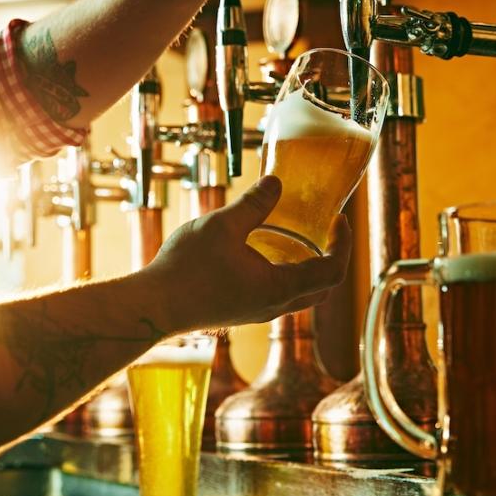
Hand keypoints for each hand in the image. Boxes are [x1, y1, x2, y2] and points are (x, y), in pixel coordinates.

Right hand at [140, 175, 351, 330]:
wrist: (151, 306)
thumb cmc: (186, 269)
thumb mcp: (223, 225)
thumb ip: (253, 204)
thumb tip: (276, 182)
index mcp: (279, 288)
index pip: (333, 271)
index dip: (343, 244)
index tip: (339, 220)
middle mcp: (274, 306)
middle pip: (323, 288)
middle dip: (333, 258)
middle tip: (328, 230)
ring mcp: (257, 312)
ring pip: (301, 295)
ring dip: (311, 268)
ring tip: (300, 236)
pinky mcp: (241, 311)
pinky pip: (279, 295)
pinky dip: (288, 274)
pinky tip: (267, 251)